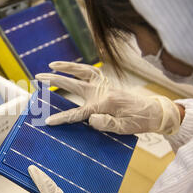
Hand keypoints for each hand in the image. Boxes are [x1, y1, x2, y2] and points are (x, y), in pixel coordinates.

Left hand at [28, 165, 115, 192]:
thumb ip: (45, 185)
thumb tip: (33, 171)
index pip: (34, 188)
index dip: (40, 178)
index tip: (46, 166)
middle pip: (47, 189)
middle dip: (54, 181)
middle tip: (61, 172)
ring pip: (59, 192)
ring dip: (65, 186)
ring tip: (70, 179)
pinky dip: (72, 192)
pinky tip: (77, 187)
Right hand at [35, 61, 180, 134]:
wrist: (154, 112)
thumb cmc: (139, 122)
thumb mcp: (125, 128)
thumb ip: (107, 124)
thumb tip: (90, 120)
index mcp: (104, 104)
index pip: (78, 113)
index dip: (62, 118)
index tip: (48, 121)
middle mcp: (102, 91)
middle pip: (73, 84)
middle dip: (54, 80)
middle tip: (38, 77)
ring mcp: (104, 85)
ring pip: (82, 72)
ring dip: (66, 67)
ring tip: (51, 64)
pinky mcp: (106, 83)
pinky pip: (90, 72)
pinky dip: (79, 68)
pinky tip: (70, 68)